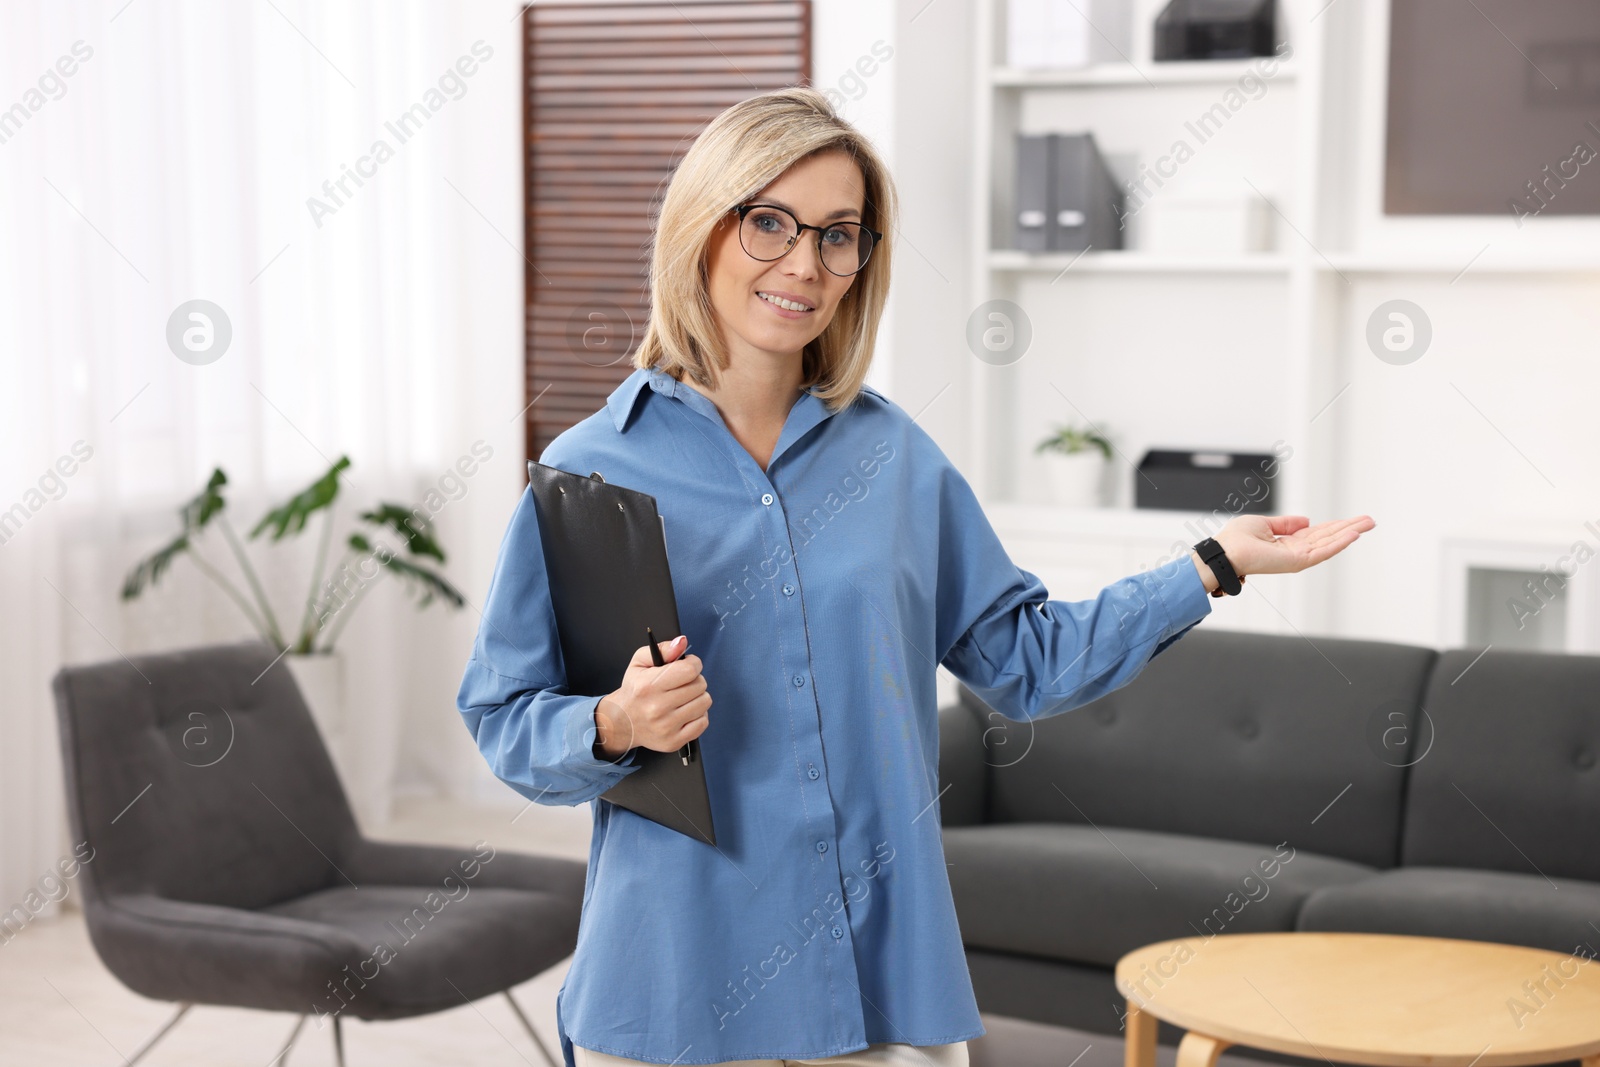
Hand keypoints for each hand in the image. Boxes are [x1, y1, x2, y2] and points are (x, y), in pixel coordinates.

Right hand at [593, 635, 710, 758]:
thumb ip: (663, 649)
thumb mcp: (640, 663)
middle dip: (695, 680)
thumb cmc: (634, 691)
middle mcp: (657, 708)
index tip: (689, 665)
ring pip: (704, 703)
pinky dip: (698, 715)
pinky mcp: (674, 741)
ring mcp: (666, 727)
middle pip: (700, 685)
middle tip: (682, 683)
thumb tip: (682, 642)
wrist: (621, 723)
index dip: (693, 664)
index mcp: (648, 686)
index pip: (689, 670)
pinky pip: (703, 722)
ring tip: (683, 697)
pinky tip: (684, 711)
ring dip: (697, 697)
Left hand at [1198, 514, 1375, 590]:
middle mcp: (1296, 550)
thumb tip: (1306, 520)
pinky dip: (1339, 543)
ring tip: (1368, 524)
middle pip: (1329, 537)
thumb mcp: (1263, 523)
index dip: (1335, 525)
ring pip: (1330, 543)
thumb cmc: (1236, 540)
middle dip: (1349, 528)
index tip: (1353, 519)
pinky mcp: (1297, 561)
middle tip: (1371, 520)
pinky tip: (1353, 534)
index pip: (1317, 533)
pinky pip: (1323, 551)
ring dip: (1350, 533)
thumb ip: (1286, 523)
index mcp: (1288, 542)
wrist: (1225, 552)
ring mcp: (1298, 557)